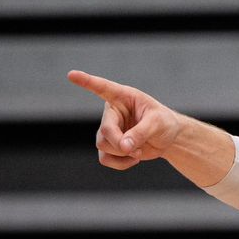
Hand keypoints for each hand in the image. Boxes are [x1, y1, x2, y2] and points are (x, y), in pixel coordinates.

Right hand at [67, 70, 181, 169]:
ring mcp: (108, 130)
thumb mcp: (156, 123)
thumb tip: (124, 147)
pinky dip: (120, 164)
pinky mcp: (110, 146)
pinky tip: (134, 159)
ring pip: (103, 146)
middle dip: (119, 143)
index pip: (101, 87)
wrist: (167, 138)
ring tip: (139, 152)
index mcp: (122, 97)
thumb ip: (140, 133)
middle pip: (105, 131)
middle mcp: (112, 112)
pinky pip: (105, 159)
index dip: (86, 82)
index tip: (71, 74)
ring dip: (122, 154)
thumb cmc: (163, 122)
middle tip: (137, 150)